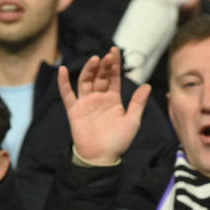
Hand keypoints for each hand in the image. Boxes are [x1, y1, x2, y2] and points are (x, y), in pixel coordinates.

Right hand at [57, 47, 150, 165]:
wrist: (102, 157)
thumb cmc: (118, 141)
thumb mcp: (132, 121)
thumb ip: (138, 103)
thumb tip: (147, 85)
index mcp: (113, 99)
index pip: (113, 77)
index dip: (114, 64)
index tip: (114, 51)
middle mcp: (99, 98)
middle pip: (100, 76)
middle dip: (103, 66)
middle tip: (107, 57)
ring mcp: (86, 103)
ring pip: (85, 81)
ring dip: (89, 70)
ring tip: (94, 60)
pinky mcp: (74, 110)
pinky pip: (67, 95)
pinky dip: (63, 83)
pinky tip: (62, 70)